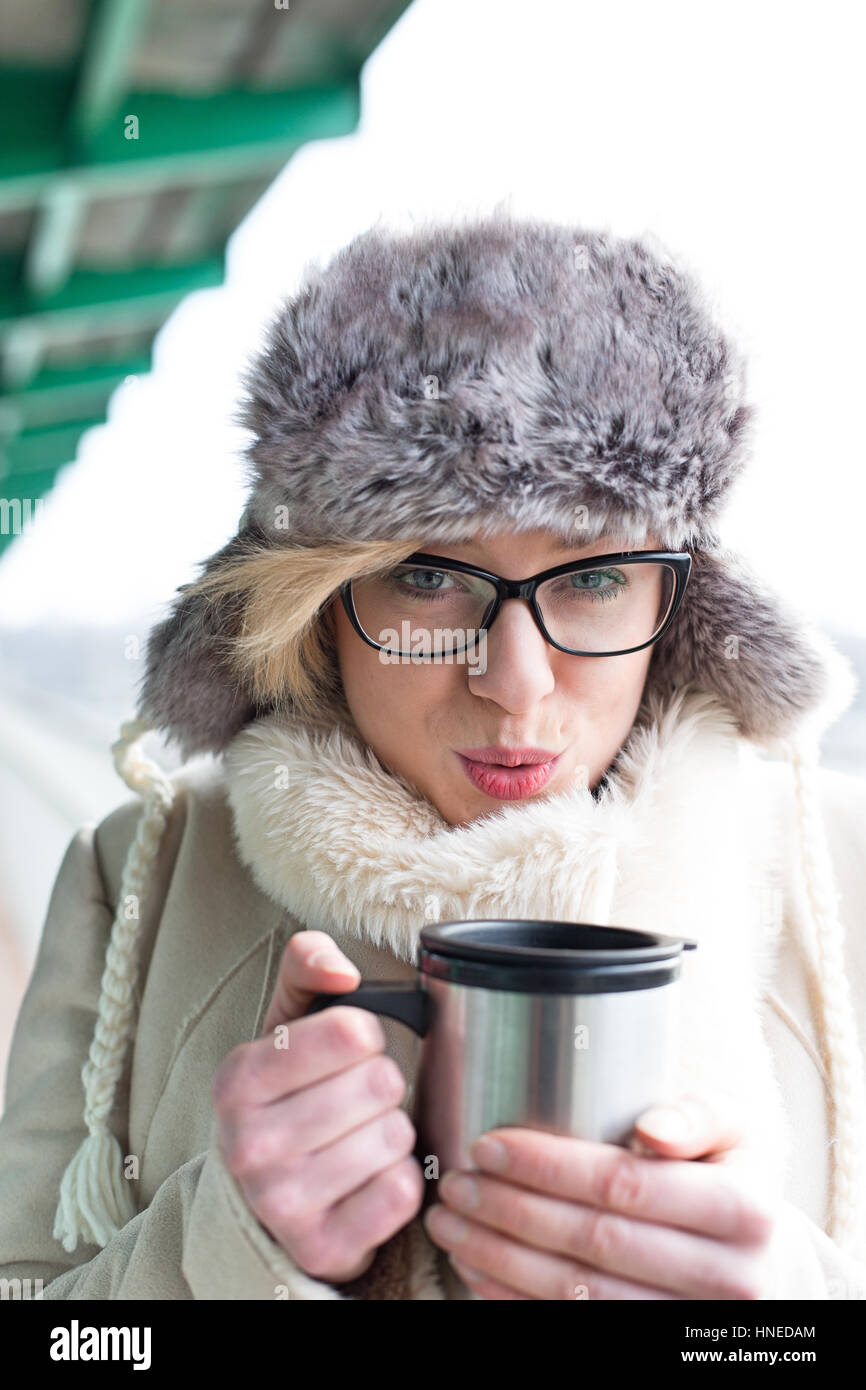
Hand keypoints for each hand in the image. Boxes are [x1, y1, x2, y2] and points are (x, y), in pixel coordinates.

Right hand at [212, 930, 423, 1283]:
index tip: (349, 1048)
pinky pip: (402, 1192)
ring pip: (394, 1136)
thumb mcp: (285, 1024)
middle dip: (381, 1085)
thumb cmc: (286, 1096)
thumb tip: (342, 970)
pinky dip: (400, 1180)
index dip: (365, 1034)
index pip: (350, 1031)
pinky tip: (369, 1178)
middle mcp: (249, 1145)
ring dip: (391, 1132)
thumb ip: (307, 967)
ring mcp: (282, 1203)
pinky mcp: (321, 1247)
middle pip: (380, 1082)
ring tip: (359, 1137)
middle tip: (355, 1099)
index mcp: (237, 1080)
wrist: (265, 1199)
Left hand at [422, 1091, 777, 1298]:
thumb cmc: (732, 1182)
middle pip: (593, 1241)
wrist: (765, 1269)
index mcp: (744, 1210)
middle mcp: (725, 1277)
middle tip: (456, 1182)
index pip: (626, 1185)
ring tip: (451, 1221)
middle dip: (510, 1209)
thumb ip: (699, 1114)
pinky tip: (478, 1267)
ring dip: (500, 1257)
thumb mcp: (736, 1131)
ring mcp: (686, 1322)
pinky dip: (513, 1297)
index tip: (489, 1145)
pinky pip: (571, 1325)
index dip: (549, 1167)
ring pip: (576, 1292)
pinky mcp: (652, 1347)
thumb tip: (651, 1129)